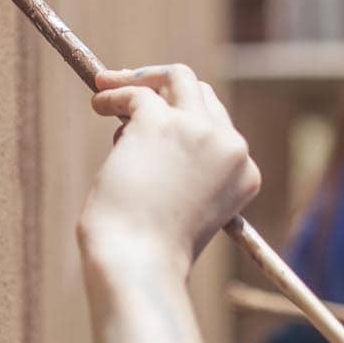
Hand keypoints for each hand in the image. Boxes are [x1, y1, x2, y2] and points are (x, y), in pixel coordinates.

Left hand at [77, 64, 260, 274]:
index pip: (220, 128)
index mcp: (245, 172)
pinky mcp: (159, 122)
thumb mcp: (187, 208)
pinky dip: (113, 93)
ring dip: (142, 79)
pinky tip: (98, 104)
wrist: (139, 264)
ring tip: (109, 87)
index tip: (159, 119)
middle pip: (203, 96)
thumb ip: (185, 170)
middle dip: (167, 90)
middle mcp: (230, 146)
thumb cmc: (154, 250)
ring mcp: (197, 131)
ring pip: (177, 77)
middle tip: (134, 94)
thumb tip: (147, 124)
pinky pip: (135, 93)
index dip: (187, 120)